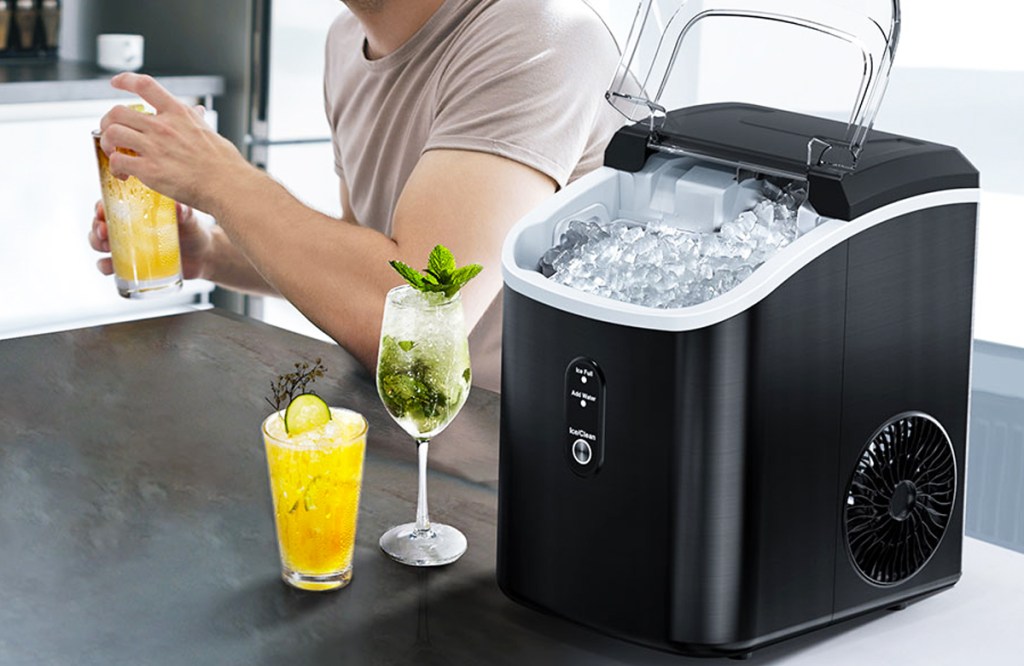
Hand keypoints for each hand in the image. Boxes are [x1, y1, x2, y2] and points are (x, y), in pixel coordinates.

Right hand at [89, 199, 212, 279]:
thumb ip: (184, 212)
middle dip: (96, 227)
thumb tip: (178, 207)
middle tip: (104, 231)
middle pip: (100, 223)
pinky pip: (111, 266)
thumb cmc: (194, 230)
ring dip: (97, 244)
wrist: (204, 256)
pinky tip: (110, 268)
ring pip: (100, 243)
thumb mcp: (189, 218)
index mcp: (137, 208)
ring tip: (106, 248)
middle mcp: (128, 226)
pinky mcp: (132, 264)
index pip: (111, 203)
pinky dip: (105, 266)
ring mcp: (128, 245)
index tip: (101, 211)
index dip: (101, 206)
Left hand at [97, 73, 253, 213]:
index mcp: (178, 113)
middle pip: (118, 112)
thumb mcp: (210, 131)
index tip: (116, 83)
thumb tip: (199, 113)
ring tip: (113, 153)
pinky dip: (115, 168)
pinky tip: (123, 174)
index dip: (125, 80)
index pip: (145, 85)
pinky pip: (117, 161)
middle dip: (108, 122)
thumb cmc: (224, 164)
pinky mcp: (149, 169)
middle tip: (110, 133)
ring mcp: (154, 147)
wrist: (228, 185)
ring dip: (106, 144)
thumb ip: (197, 120)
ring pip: (111, 134)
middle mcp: (163, 126)